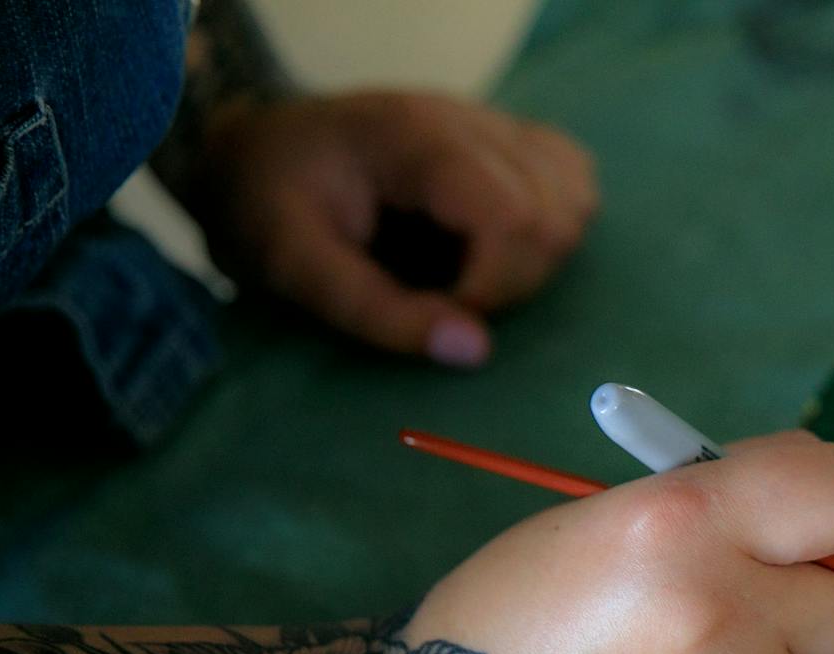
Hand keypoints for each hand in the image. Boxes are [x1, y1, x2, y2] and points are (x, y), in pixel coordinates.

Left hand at [189, 90, 597, 365]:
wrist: (257, 156)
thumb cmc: (267, 209)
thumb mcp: (295, 268)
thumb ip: (377, 312)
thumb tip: (475, 352)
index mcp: (414, 139)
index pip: (513, 215)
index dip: (494, 286)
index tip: (444, 317)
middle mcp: (470, 121)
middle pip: (555, 215)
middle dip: (514, 282)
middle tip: (450, 300)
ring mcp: (496, 126)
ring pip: (576, 200)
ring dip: (538, 259)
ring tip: (474, 275)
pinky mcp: (511, 142)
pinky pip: (574, 182)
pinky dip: (553, 228)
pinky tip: (502, 247)